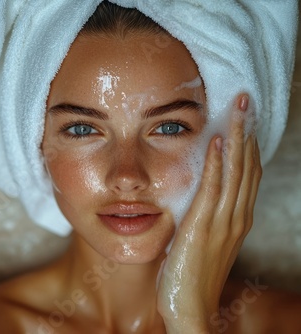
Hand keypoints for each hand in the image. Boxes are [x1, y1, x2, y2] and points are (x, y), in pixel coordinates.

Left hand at [156, 94, 261, 332]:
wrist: (190, 308)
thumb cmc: (191, 277)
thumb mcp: (203, 243)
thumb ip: (205, 220)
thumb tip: (197, 202)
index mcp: (235, 220)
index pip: (246, 175)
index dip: (247, 145)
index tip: (245, 120)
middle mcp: (235, 217)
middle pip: (247, 166)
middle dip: (247, 131)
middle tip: (246, 101)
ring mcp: (222, 222)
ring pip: (235, 171)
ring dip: (237, 137)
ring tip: (238, 108)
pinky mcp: (203, 226)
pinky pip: (213, 188)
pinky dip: (216, 163)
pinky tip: (218, 140)